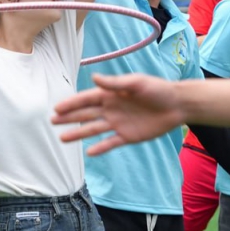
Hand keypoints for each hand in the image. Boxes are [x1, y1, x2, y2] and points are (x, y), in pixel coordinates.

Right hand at [52, 73, 186, 155]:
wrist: (177, 105)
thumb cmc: (157, 89)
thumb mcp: (136, 83)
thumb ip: (115, 83)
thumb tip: (93, 78)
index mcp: (111, 94)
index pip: (87, 99)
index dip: (72, 104)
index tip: (57, 108)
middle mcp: (111, 109)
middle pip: (86, 114)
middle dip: (69, 117)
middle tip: (52, 121)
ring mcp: (118, 123)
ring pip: (94, 129)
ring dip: (78, 133)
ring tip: (62, 138)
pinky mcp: (128, 136)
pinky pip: (111, 142)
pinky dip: (100, 147)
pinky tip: (89, 152)